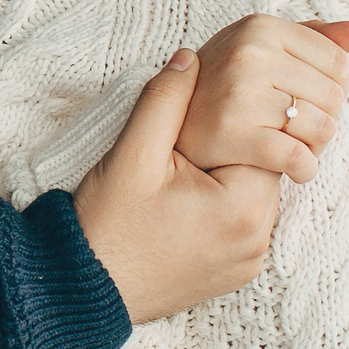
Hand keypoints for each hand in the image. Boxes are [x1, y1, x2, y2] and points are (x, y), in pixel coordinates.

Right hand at [75, 50, 282, 323]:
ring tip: (178, 178)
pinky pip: (241, 226)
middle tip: (181, 149)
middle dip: (228, 150)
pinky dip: (221, 209)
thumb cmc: (107, 225)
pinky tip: (183, 205)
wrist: (83, 290)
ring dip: (224, 178)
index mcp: (245, 207)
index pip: (264, 140)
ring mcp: (248, 261)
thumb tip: (190, 58)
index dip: (231, 121)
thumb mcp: (133, 153)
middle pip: (261, 168)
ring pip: (252, 196)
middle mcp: (258, 240)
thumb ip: (166, 99)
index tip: (193, 124)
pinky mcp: (234, 275)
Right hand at [175, 16, 348, 180]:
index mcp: (258, 27)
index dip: (329, 88)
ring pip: (323, 127)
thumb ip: (315, 37)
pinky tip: (291, 170)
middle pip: (335, 95)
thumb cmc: (218, 93)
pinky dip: (303, 169)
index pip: (338, 61)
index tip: (303, 100)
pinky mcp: (232, 134)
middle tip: (292, 129)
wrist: (163, 135)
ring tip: (288, 146)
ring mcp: (238, 93)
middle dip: (322, 118)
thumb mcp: (258, 50)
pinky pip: (299, 157)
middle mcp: (248, 53)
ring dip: (314, 146)